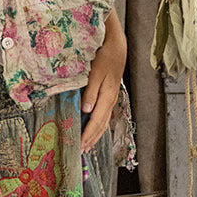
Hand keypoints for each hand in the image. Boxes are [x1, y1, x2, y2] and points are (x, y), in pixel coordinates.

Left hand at [81, 10, 126, 152]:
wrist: (116, 45)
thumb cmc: (103, 56)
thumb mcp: (96, 72)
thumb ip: (91, 91)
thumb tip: (87, 110)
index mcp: (107, 95)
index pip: (97, 120)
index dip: (88, 134)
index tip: (80, 145)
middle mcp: (110, 99)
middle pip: (101, 124)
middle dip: (91, 138)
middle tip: (80, 151)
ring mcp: (111, 97)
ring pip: (105, 121)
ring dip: (95, 134)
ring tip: (87, 146)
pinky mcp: (110, 94)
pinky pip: (105, 115)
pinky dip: (99, 125)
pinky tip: (94, 130)